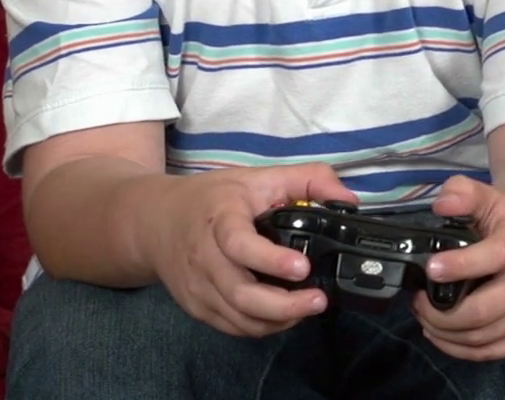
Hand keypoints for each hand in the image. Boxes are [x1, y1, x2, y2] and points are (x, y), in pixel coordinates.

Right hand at [143, 163, 355, 336]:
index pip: (240, 245)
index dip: (271, 260)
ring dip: (277, 320)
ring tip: (310, 308)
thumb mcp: (259, 177)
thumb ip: (309, 180)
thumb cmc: (213, 198)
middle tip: (319, 300)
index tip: (303, 267)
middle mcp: (204, 258)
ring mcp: (198, 287)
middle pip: (240, 294)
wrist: (155, 221)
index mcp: (219, 219)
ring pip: (238, 317)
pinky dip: (261, 327)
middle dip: (284, 305)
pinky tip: (286, 316)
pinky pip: (232, 327)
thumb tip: (348, 200)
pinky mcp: (197, 307)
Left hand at [414, 175, 504, 359]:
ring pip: (483, 336)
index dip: (462, 265)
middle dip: (441, 313)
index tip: (432, 269)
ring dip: (445, 332)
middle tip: (418, 302)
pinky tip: (443, 334)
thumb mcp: (485, 197)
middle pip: (485, 310)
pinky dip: (459, 349)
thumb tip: (443, 205)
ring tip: (425, 316)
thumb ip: (461, 193)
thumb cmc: (503, 225)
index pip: (497, 255)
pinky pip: (490, 352)